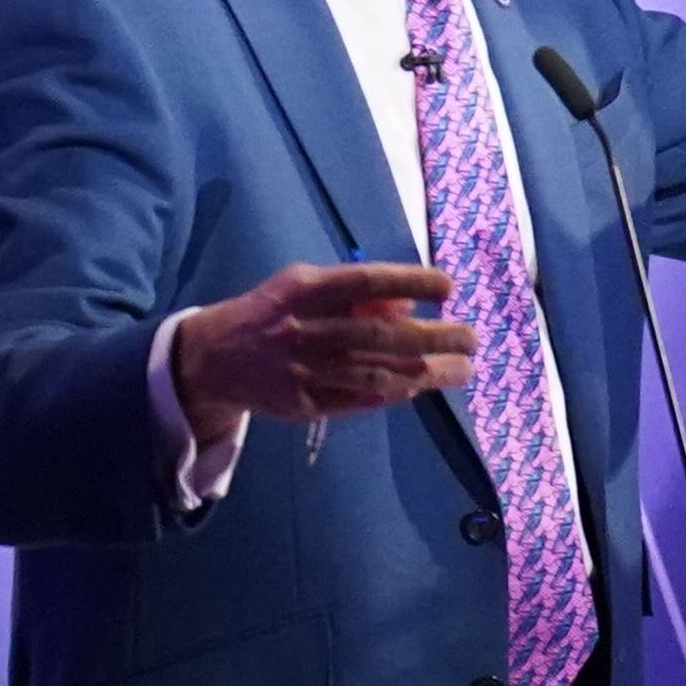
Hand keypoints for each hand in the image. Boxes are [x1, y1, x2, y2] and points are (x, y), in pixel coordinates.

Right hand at [171, 261, 475, 444]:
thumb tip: (411, 306)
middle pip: (379, 334)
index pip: (366, 282)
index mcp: (305, 291)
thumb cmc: (275, 311)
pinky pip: (358, 399)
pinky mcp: (303, 404)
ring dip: (425, 373)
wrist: (213, 358)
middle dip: (433, 337)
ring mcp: (303, 371)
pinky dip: (393, 393)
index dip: (410, 281)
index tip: (449, 286)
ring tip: (462, 369)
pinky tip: (421, 386)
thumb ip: (355, 294)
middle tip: (472, 338)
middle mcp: (304, 330)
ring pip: (374, 372)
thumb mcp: (305, 285)